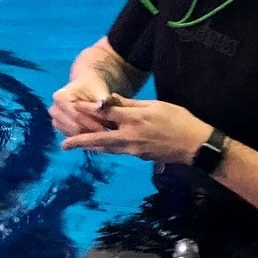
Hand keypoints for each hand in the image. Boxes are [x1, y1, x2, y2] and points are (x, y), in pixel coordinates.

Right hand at [50, 77, 115, 136]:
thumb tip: (101, 106)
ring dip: (87, 136)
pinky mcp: (58, 126)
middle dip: (90, 132)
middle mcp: (54, 109)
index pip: (77, 116)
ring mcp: (55, 119)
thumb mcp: (99, 90)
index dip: (92, 124)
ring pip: (72, 134)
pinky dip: (83, 137)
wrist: (86, 86)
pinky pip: (71, 137)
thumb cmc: (93, 88)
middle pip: (73, 127)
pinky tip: (94, 135)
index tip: (106, 130)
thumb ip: (102, 99)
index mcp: (60, 98)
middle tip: (106, 135)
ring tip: (101, 134)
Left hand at [61, 96, 209, 167]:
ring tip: (78, 147)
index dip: (87, 109)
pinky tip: (103, 146)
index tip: (72, 106)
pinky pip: (120, 151)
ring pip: (108, 148)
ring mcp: (134, 149)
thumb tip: (111, 101)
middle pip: (99, 138)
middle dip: (80, 141)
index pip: (105, 112)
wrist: (194, 144)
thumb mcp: (156, 105)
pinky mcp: (140, 157)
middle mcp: (130, 136)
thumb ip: (131, 105)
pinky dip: (109, 148)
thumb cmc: (179, 119)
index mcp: (134, 118)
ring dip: (92, 147)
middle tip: (63, 146)